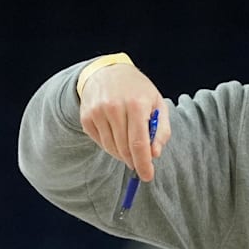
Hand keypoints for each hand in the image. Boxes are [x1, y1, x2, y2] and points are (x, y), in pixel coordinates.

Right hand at [78, 64, 170, 180]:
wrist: (108, 72)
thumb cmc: (138, 90)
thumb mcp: (157, 104)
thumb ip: (161, 130)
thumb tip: (154, 154)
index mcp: (136, 104)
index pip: (138, 142)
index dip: (143, 163)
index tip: (148, 176)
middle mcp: (114, 107)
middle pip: (124, 148)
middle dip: (134, 161)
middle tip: (140, 165)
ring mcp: (97, 112)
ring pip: (111, 148)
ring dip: (123, 154)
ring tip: (130, 147)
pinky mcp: (86, 117)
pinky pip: (100, 142)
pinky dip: (111, 146)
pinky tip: (117, 135)